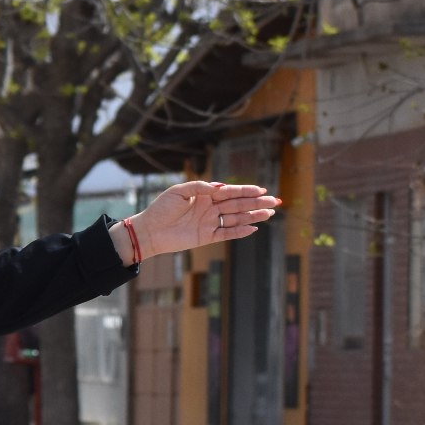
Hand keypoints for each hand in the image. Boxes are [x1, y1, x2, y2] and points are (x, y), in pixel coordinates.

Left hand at [114, 180, 279, 263]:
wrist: (149, 230)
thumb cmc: (161, 208)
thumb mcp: (179, 191)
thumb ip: (200, 187)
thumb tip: (220, 187)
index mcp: (205, 195)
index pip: (230, 192)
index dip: (245, 191)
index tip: (261, 190)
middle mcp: (210, 209)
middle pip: (238, 205)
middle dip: (256, 203)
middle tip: (274, 201)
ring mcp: (209, 223)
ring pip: (236, 218)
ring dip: (253, 216)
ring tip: (270, 213)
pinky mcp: (206, 237)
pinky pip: (226, 233)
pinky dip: (239, 231)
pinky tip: (253, 228)